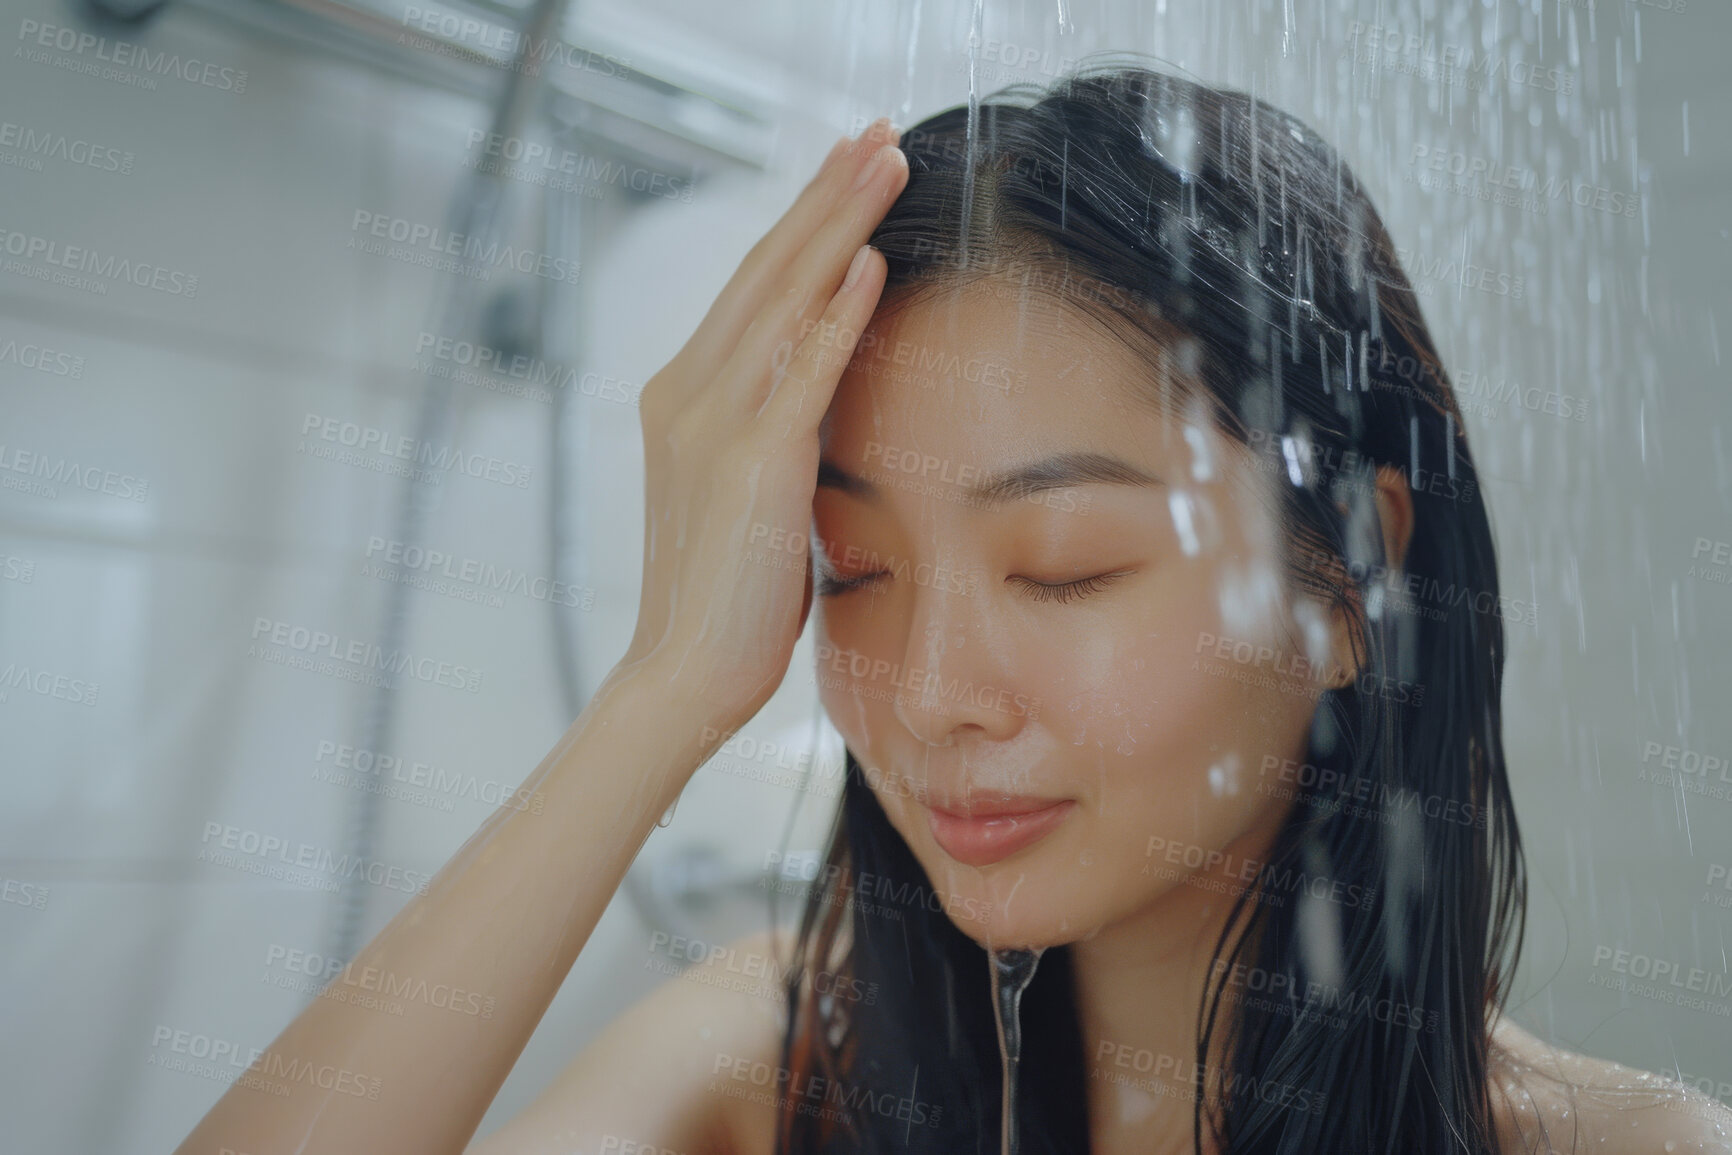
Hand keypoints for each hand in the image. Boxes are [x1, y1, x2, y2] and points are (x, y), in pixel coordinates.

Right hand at [622, 118, 908, 734]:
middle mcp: (686, 394)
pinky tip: (872, 261)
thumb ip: (772, 431)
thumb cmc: (726, 597)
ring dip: (840, 225)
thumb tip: (822, 392)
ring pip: (784, 301)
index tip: (848, 171)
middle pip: (767, 271)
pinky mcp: (750, 465)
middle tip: (877, 133)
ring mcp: (712, 425)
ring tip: (887, 163)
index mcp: (682, 397)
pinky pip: (801, 373)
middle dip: (826, 195)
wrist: (681, 677)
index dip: (803, 222)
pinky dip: (838, 314)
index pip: (754, 288)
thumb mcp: (746, 493)